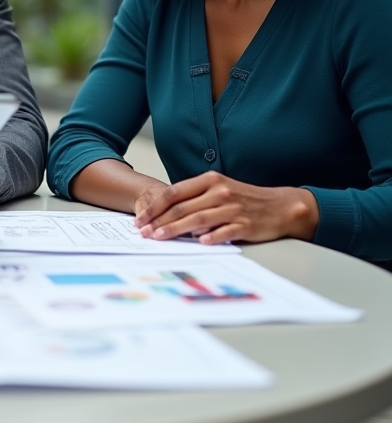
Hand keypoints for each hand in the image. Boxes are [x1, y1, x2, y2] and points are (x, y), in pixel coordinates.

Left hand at [133, 171, 318, 245]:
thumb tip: (168, 213)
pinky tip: (198, 242)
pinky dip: (210, 237)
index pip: (175, 192)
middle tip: (144, 232)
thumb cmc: (245, 199)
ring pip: (197, 219)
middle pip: (182, 207)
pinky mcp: (245, 224)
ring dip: (176, 230)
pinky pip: (224, 231)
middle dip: (159, 220)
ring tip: (160, 237)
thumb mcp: (219, 189)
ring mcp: (232, 208)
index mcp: (210, 180)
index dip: (155, 206)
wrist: (281, 206)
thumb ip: (196, 197)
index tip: (141, 218)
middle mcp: (219, 192)